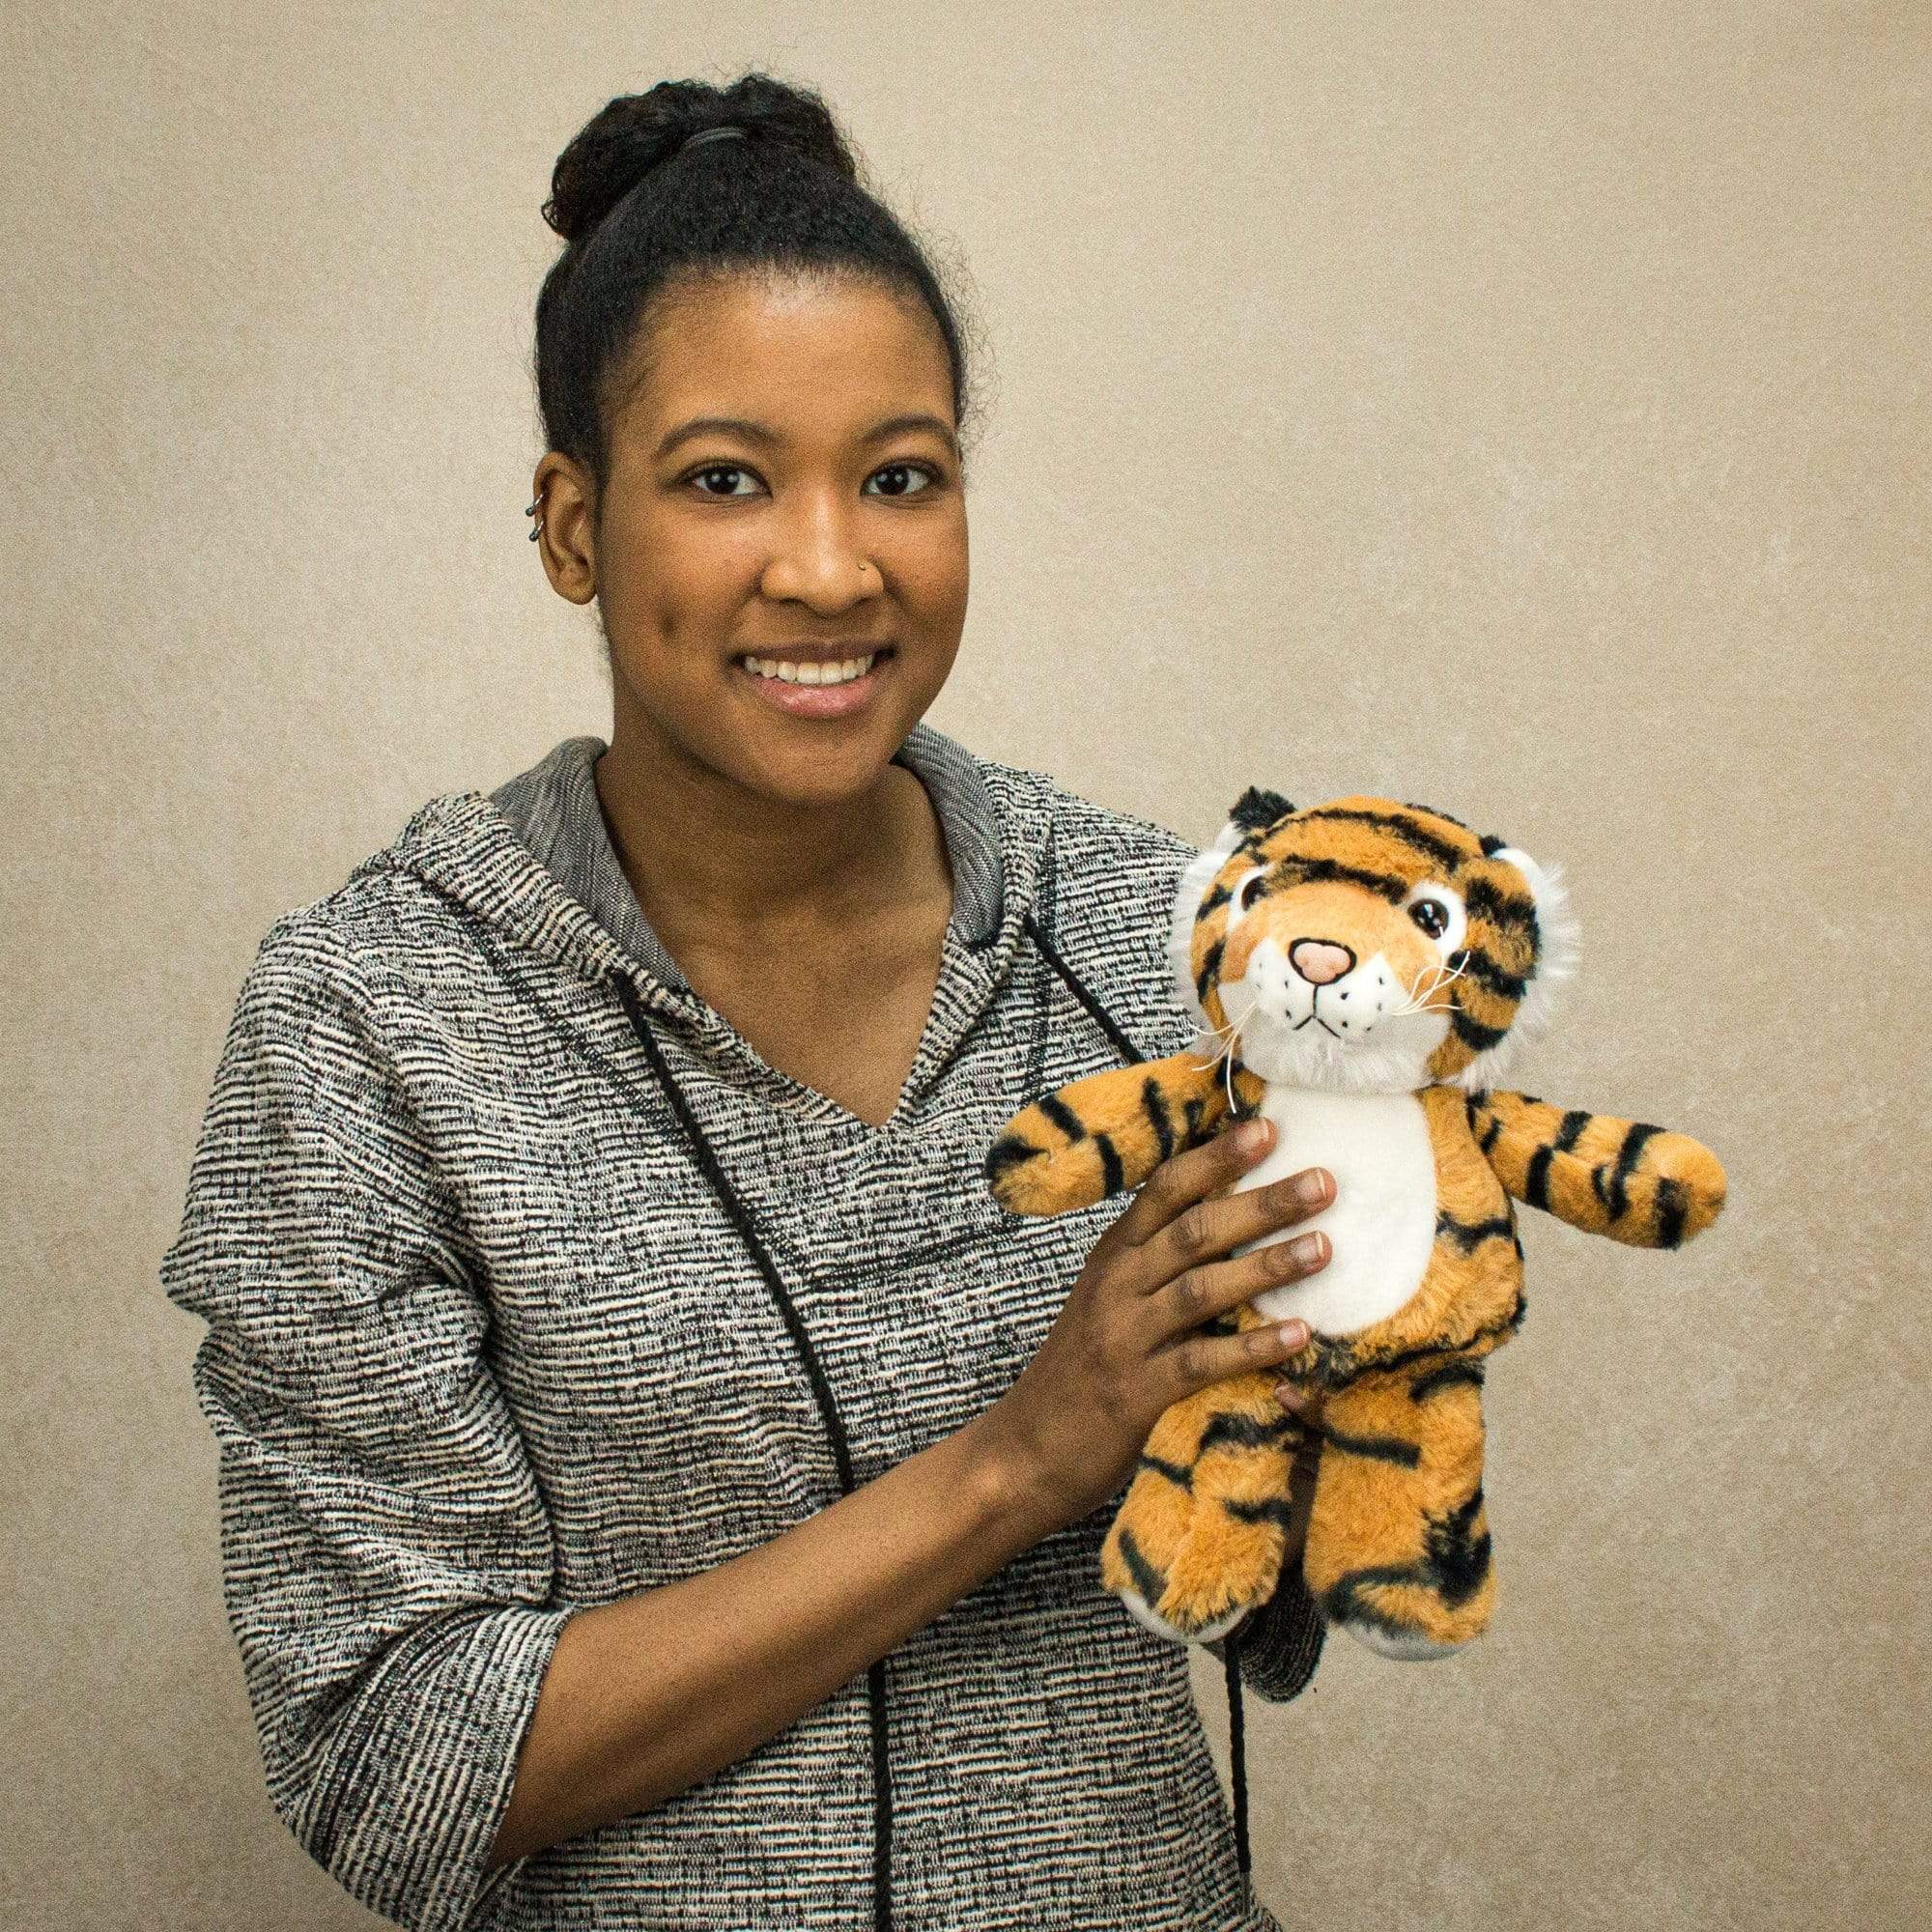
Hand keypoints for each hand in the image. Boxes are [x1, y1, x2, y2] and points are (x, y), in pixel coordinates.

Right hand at [984, 1116, 1335, 1531]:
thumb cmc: (1081, 1370)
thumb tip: (1232, 1224)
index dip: (1217, 1158)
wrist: (1024, 1450)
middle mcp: (1116, 1285)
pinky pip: (1202, 1362)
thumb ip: (1156, 1263)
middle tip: (1323, 1181)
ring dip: (1267, 1266)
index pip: (1165, 1189)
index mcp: (1113, 1255)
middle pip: (1194, 1230)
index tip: (1268, 1129)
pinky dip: (1253, 1346)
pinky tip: (1300, 1335)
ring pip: (1202, 1289)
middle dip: (1261, 1203)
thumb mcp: (1109, 1300)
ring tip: (1325, 1247)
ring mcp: (1124, 1337)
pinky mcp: (1136, 1393)